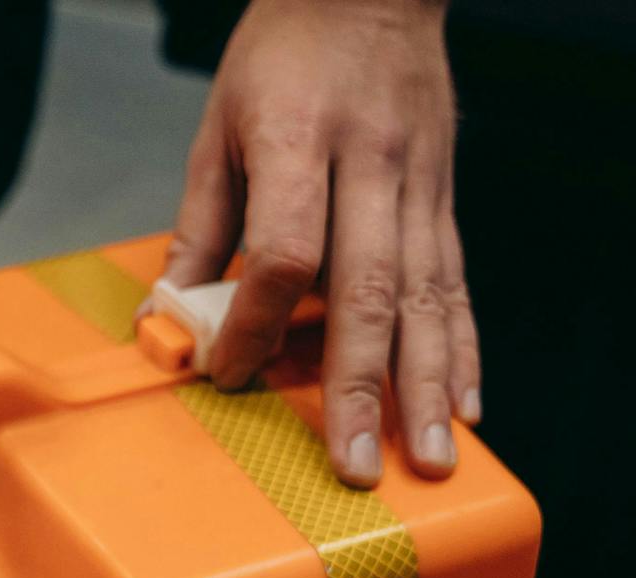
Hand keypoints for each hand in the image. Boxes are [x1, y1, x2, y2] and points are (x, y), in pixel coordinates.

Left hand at [159, 0, 477, 485]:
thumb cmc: (285, 53)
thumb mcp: (220, 125)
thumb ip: (200, 224)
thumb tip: (169, 316)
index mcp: (301, 139)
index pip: (286, 250)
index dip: (257, 321)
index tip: (231, 372)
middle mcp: (371, 164)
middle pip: (367, 291)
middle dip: (360, 388)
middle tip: (356, 465)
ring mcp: (419, 182)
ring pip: (426, 298)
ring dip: (427, 387)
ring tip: (428, 457)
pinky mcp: (445, 196)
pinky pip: (456, 283)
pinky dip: (462, 348)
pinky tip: (465, 404)